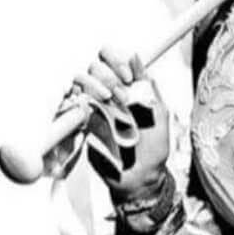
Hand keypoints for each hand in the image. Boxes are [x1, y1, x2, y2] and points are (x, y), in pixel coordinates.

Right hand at [61, 46, 169, 199]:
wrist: (140, 177)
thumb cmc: (154, 146)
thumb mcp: (159, 112)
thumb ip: (148, 86)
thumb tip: (135, 57)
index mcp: (129, 89)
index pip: (114, 63)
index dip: (116, 61)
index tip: (127, 76)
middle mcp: (110, 95)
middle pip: (96, 69)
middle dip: (108, 77)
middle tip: (121, 95)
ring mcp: (95, 109)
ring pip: (82, 83)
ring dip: (95, 87)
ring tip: (109, 101)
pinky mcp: (84, 124)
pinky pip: (74, 105)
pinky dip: (79, 100)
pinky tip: (90, 105)